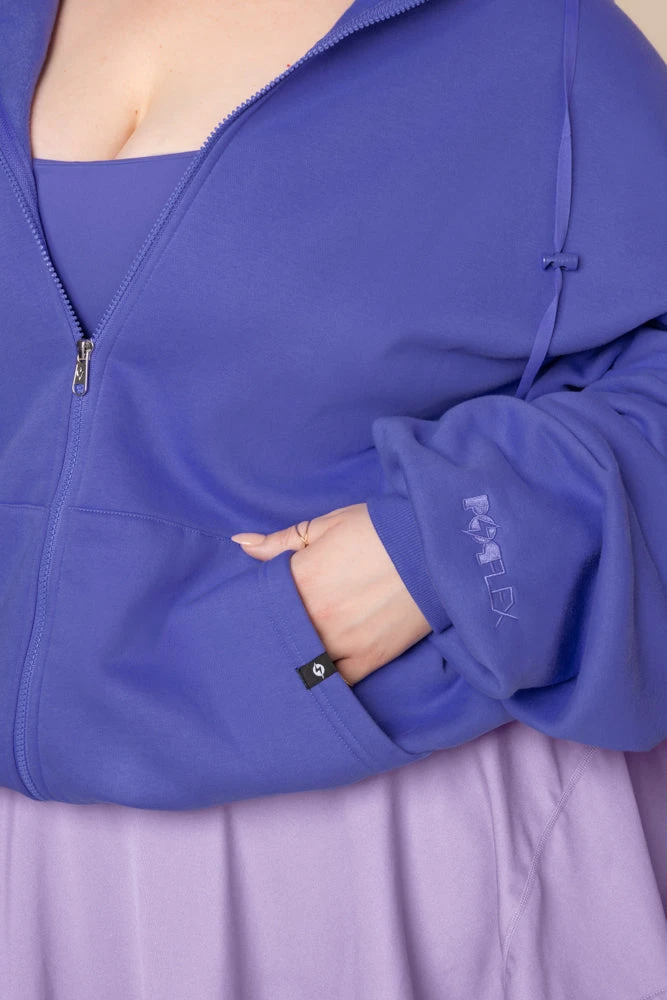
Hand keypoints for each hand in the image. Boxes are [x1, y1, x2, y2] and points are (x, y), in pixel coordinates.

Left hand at [230, 503, 431, 685]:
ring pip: (301, 664)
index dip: (253, 604)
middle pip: (277, 636)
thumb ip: (279, 541)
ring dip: (292, 659)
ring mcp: (344, 643)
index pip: (258, 601)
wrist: (437, 546)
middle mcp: (318, 617)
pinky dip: (323, 679)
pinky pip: (335, 682)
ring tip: (286, 655)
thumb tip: (240, 544)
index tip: (249, 607)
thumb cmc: (380, 530)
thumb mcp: (327, 525)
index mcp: (302, 579)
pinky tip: (315, 672)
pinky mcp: (370, 660)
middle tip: (259, 637)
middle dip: (268, 635)